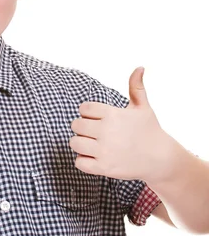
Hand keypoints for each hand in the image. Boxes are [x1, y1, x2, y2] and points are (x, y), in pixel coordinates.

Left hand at [69, 68, 174, 182]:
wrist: (161, 159)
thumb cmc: (149, 130)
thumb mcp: (143, 107)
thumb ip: (136, 87)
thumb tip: (139, 67)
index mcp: (112, 114)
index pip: (83, 108)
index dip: (88, 113)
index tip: (98, 119)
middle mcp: (106, 131)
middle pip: (76, 125)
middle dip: (83, 128)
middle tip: (95, 132)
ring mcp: (104, 151)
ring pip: (74, 143)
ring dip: (81, 144)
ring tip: (93, 144)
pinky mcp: (104, 168)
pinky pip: (79, 162)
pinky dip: (83, 160)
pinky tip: (94, 157)